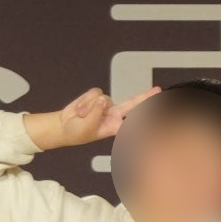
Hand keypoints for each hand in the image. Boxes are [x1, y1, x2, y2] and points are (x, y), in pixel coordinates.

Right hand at [24, 86, 157, 151]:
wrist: (63, 126)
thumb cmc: (76, 132)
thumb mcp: (87, 127)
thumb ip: (95, 113)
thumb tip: (102, 99)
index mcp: (114, 126)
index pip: (131, 122)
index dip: (143, 120)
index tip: (153, 115)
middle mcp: (113, 114)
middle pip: (132, 104)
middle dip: (145, 97)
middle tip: (157, 89)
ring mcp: (106, 105)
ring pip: (104, 98)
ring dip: (89, 106)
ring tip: (81, 116)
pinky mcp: (97, 96)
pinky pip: (95, 93)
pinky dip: (85, 101)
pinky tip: (80, 109)